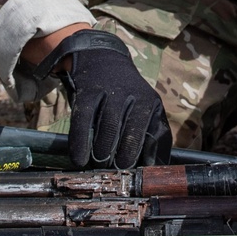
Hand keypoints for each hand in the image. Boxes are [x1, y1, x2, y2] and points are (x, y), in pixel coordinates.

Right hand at [35, 30, 171, 168]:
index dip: (148, 158)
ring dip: (103, 152)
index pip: (155, 135)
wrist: (102, 58)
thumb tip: (158, 170)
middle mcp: (134, 96)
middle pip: (132, 132)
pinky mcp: (88, 92)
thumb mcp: (146, 109)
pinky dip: (80, 142)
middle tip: (118, 174)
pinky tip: (78, 158)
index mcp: (152, 103)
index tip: (141, 177)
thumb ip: (154, 136)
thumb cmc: (127, 96)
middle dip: (125, 157)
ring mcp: (110, 92)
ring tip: (100, 166)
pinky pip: (83, 120)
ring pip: (109, 127)